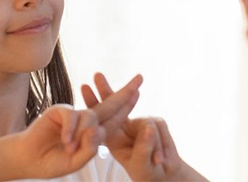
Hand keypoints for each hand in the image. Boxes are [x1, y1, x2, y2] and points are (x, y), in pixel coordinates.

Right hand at [13, 76, 142, 178]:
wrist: (29, 160)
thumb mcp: (77, 161)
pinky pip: (72, 115)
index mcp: (94, 133)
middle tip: (140, 78)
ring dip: (83, 133)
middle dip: (125, 92)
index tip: (139, 92)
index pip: (115, 119)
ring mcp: (74, 115)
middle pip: (110, 105)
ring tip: (70, 148)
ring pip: (91, 116)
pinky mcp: (60, 111)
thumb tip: (97, 130)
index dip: (127, 106)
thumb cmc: (53, 161)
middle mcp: (87, 121)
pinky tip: (66, 140)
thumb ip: (89, 148)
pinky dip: (71, 129)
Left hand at [81, 73, 206, 181]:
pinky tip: (160, 159)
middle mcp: (125, 125)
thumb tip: (148, 128)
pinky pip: (158, 127)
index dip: (94, 102)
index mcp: (113, 136)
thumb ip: (143, 146)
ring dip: (150, 144)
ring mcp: (141, 122)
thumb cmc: (147, 171)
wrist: (164, 173)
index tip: (84, 87)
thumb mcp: (140, 163)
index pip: (101, 117)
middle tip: (96, 75)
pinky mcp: (156, 122)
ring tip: (155, 160)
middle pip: (114, 104)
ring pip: (146, 123)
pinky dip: (161, 146)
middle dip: (106, 90)